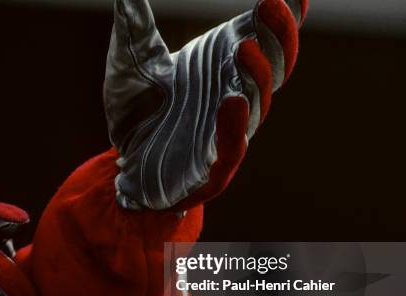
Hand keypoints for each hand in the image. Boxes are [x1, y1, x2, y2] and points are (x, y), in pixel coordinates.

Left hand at [104, 0, 307, 209]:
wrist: (121, 159)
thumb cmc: (135, 107)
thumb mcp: (130, 61)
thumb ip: (135, 26)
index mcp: (224, 65)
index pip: (265, 37)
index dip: (284, 15)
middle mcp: (235, 93)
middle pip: (274, 65)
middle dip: (277, 35)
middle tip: (271, 3)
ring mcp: (228, 131)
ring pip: (257, 104)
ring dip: (257, 75)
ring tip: (244, 46)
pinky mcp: (213, 169)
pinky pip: (232, 149)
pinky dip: (235, 127)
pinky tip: (232, 100)